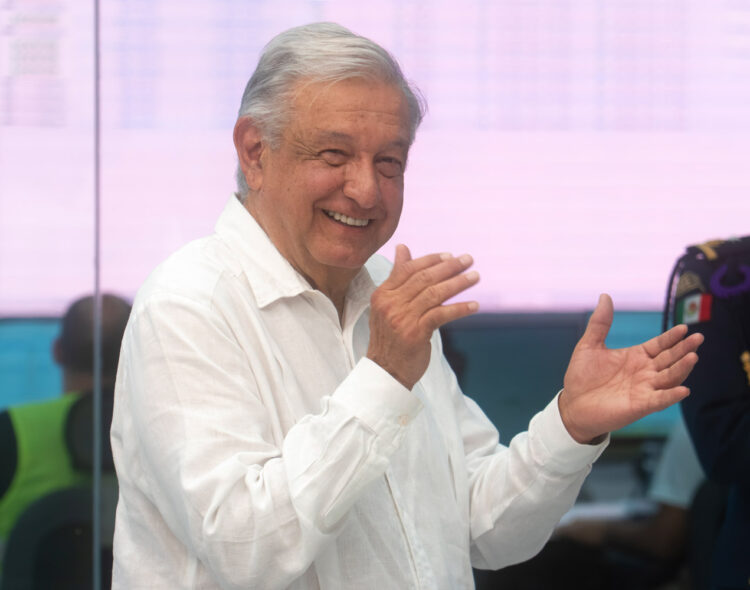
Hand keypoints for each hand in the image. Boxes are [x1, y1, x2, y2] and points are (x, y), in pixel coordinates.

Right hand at [367, 244, 478, 388]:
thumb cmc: (390, 337)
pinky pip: (441, 315)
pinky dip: (459, 308)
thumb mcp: (388, 304)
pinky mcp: (416, 333)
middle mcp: (391, 304)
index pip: (408, 269)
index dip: (431, 260)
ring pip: (434, 294)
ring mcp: (403, 318)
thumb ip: (397, 277)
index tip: (449, 256)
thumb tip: (403, 247)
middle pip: (424, 278)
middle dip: (449, 267)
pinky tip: (474, 305)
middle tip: (468, 259)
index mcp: (383, 294)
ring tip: (475, 277)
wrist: (385, 371)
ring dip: (458, 284)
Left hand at [559, 294, 703, 442]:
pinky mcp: (639, 405)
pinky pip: (659, 400)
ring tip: (693, 356)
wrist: (572, 404)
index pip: (660, 345)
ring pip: (669, 377)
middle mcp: (644, 372)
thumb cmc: (582, 376)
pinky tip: (683, 390)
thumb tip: (605, 296)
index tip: (684, 328)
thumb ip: (600, 323)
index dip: (672, 337)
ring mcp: (644, 389)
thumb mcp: (589, 345)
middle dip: (684, 349)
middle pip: (670, 359)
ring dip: (682, 368)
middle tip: (698, 338)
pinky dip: (671, 396)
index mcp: (636, 357)